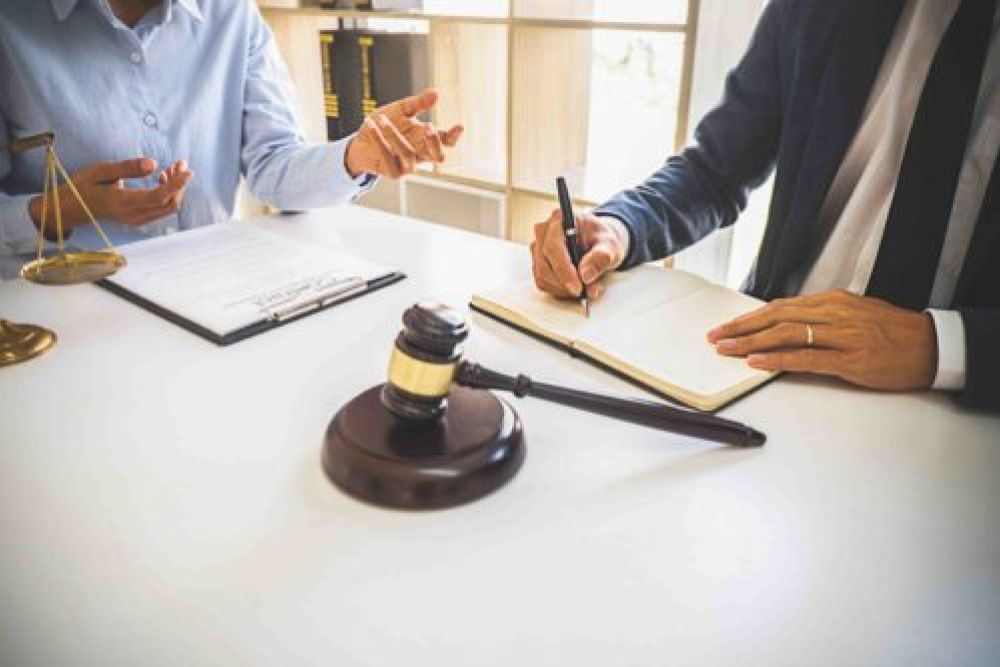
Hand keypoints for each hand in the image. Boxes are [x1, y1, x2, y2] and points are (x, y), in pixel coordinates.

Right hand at [29, 157, 191, 232]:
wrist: (72, 208)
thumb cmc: (84, 186)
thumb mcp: (100, 171)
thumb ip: (127, 168)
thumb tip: (154, 164)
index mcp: (123, 203)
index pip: (158, 197)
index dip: (176, 185)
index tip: (188, 171)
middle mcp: (133, 216)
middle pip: (169, 204)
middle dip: (179, 184)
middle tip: (180, 163)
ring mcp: (137, 220)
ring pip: (168, 208)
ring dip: (175, 188)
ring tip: (173, 167)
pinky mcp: (139, 219)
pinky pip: (161, 209)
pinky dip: (168, 193)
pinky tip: (162, 178)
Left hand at [344, 88, 462, 178]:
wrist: (360, 142)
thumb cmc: (384, 126)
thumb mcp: (401, 110)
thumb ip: (418, 104)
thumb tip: (436, 93)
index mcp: (426, 141)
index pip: (446, 142)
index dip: (454, 136)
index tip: (459, 126)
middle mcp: (421, 156)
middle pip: (439, 156)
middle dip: (435, 142)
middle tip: (429, 126)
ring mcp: (408, 167)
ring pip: (408, 154)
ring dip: (394, 135)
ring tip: (382, 119)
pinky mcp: (393, 173)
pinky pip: (388, 156)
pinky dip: (379, 139)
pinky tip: (372, 124)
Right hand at [530, 209, 627, 299]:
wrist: (598, 242)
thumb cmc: (602, 240)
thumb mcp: (610, 245)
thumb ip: (600, 257)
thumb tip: (585, 275)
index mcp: (560, 218)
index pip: (553, 247)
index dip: (564, 269)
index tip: (577, 286)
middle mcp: (544, 231)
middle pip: (544, 264)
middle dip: (565, 283)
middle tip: (586, 291)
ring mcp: (537, 247)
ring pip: (542, 276)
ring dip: (564, 289)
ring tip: (585, 288)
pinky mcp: (537, 262)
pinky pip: (543, 282)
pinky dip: (559, 290)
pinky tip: (574, 286)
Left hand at [708, 289, 937, 389]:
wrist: (932, 345)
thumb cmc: (894, 332)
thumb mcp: (855, 315)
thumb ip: (822, 319)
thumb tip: (789, 326)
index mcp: (832, 301)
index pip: (780, 306)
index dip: (750, 317)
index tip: (727, 326)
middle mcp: (833, 313)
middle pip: (776, 316)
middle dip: (741, 327)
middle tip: (715, 336)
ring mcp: (841, 335)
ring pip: (786, 334)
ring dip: (751, 342)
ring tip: (727, 349)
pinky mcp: (849, 359)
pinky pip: (806, 357)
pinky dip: (778, 360)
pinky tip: (758, 362)